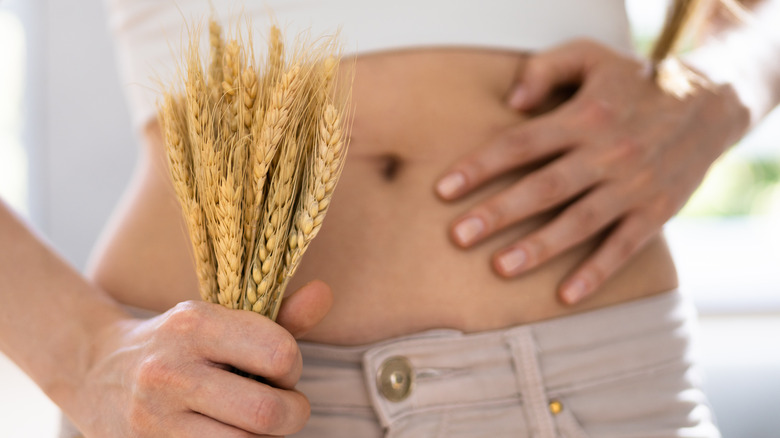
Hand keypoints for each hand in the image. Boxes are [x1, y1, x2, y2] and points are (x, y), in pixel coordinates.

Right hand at [68, 280, 332, 436]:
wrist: (95, 372)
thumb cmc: (179, 344)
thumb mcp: (222, 319)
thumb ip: (280, 316)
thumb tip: (324, 294)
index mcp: (195, 324)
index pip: (279, 353)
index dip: (293, 367)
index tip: (281, 370)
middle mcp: (171, 371)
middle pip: (268, 413)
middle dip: (292, 413)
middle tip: (281, 405)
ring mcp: (154, 419)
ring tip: (252, 422)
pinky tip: (226, 434)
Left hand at [435, 39, 748, 304]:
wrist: (709, 105)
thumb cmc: (634, 82)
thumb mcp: (590, 57)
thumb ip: (545, 70)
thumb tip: (510, 101)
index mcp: (583, 117)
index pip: (520, 144)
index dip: (480, 166)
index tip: (443, 189)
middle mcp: (606, 153)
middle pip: (544, 187)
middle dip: (498, 213)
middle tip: (458, 237)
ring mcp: (632, 185)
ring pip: (579, 222)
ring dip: (539, 247)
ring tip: (499, 268)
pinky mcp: (655, 211)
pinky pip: (623, 246)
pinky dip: (596, 272)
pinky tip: (565, 296)